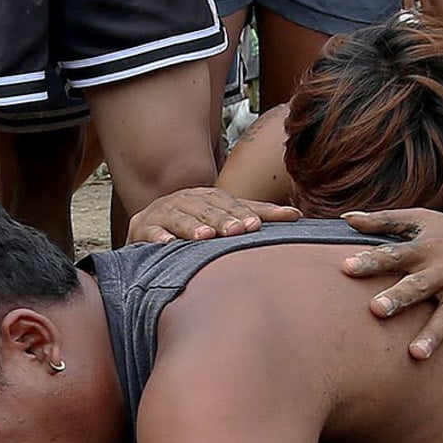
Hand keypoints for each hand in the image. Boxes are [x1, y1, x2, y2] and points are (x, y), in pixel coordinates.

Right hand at [127, 186, 301, 243]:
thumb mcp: (222, 219)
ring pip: (181, 217)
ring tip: (206, 237)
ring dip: (193, 227)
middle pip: (209, 209)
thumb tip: (298, 215)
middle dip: (225, 219)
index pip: (235, 203)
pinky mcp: (144, 226)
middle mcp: (189, 199)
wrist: (147, 227)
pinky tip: (167, 245)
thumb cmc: (193, 224)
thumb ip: (255, 215)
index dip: (250, 212)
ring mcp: (165, 212)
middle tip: (241, 230)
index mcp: (210, 197)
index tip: (263, 223)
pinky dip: (159, 238)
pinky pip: (151, 232)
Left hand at [339, 208, 442, 376]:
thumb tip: (347, 219)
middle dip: (399, 297)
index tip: (346, 268)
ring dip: (433, 335)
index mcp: (428, 249)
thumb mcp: (426, 220)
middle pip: (419, 285)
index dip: (372, 260)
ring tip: (416, 354)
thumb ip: (385, 220)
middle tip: (377, 309)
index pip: (395, 254)